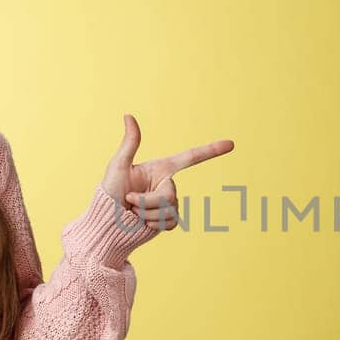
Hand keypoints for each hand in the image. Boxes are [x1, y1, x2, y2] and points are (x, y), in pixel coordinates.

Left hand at [102, 114, 233, 230]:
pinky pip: (170, 223)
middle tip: (129, 201)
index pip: (190, 157)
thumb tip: (128, 115)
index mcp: (161, 168)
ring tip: (132, 212)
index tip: (231, 144)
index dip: (211, 150)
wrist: (107, 222)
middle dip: (147, 201)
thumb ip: (129, 143)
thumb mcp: (118, 166)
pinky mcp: (168, 221)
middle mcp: (168, 185)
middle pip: (170, 195)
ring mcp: (169, 204)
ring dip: (146, 214)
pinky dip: (152, 224)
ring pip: (169, 211)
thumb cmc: (109, 192)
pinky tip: (141, 223)